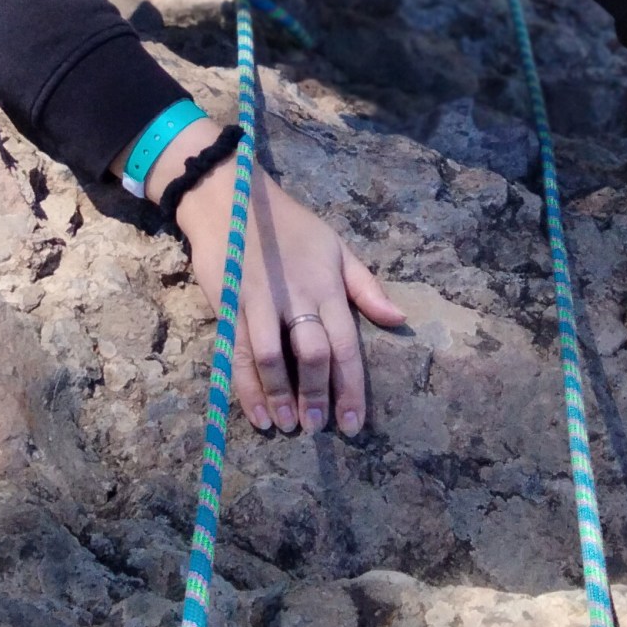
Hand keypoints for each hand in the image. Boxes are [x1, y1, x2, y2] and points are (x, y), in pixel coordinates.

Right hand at [170, 161, 401, 436]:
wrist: (233, 199)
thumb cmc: (291, 226)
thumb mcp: (336, 247)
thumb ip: (366, 287)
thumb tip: (400, 319)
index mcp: (326, 285)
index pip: (345, 344)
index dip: (350, 388)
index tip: (353, 424)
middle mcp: (294, 296)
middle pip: (310, 353)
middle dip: (316, 395)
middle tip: (317, 427)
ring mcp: (258, 300)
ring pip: (270, 357)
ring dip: (279, 396)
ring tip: (286, 425)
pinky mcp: (227, 303)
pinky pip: (234, 350)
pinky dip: (244, 385)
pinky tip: (254, 412)